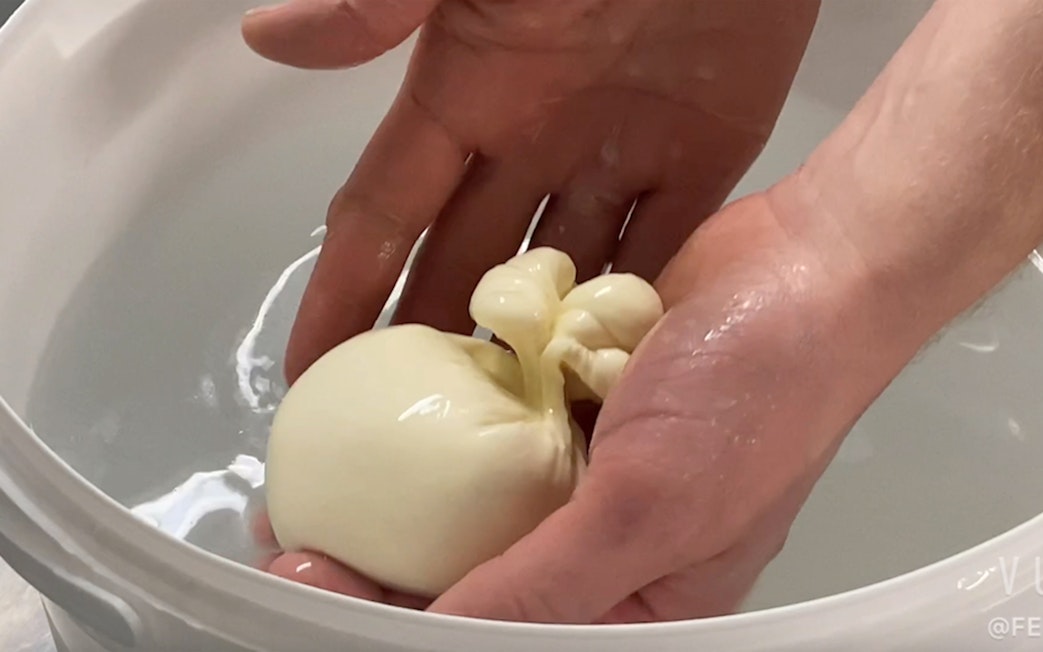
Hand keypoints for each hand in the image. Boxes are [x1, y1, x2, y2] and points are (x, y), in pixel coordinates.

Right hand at [242, 0, 819, 381]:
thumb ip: (375, 3)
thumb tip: (265, 38)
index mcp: (465, 94)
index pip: (383, 216)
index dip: (341, 292)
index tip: (309, 369)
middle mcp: (531, 139)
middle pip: (465, 264)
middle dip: (430, 342)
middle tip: (403, 428)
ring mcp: (616, 154)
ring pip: (561, 275)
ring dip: (533, 345)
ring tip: (503, 429)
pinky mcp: (701, 159)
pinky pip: (659, 250)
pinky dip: (635, 309)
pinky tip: (611, 373)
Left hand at [251, 186, 901, 621]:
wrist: (814, 266)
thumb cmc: (758, 398)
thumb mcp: (651, 510)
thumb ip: (545, 584)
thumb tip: (441, 630)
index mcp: (636, 597)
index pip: (499, 626)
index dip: (402, 614)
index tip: (315, 582)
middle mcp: (605, 538)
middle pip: (473, 563)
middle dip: (384, 555)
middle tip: (297, 531)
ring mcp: (588, 461)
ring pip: (475, 489)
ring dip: (403, 483)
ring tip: (323, 473)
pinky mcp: (579, 396)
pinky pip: (497, 415)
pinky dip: (448, 415)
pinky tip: (384, 409)